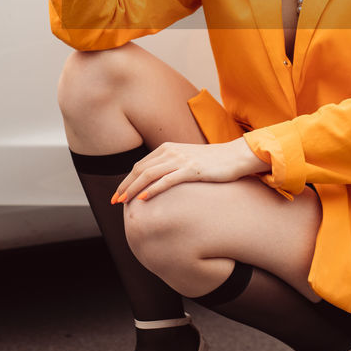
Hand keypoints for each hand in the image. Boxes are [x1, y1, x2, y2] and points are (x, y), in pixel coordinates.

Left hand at [111, 138, 269, 202]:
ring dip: (133, 189)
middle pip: (140, 169)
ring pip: (149, 174)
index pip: (140, 165)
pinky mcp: (192, 169)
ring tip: (124, 201)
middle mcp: (171, 152)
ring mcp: (181, 160)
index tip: (118, 194)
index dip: (126, 180)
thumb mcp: (187, 162)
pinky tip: (144, 199)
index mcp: (168, 149)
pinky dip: (153, 189)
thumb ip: (172, 168)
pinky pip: (167, 180)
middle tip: (114, 201)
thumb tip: (158, 184)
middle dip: (125, 186)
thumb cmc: (213, 163)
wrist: (236, 157)